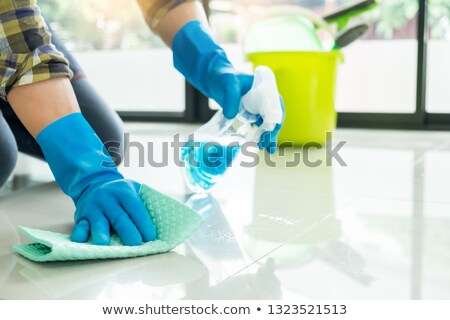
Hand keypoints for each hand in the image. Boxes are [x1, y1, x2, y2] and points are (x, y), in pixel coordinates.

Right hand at [72, 180, 155, 245]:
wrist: (93, 183)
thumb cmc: (121, 192)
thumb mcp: (134, 189)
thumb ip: (146, 201)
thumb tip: (164, 221)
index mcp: (124, 192)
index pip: (136, 208)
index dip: (143, 223)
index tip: (151, 237)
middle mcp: (108, 199)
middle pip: (119, 217)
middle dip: (128, 231)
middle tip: (136, 243)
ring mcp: (93, 208)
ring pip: (98, 222)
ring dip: (101, 233)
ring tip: (105, 243)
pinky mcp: (81, 216)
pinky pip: (80, 225)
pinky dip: (80, 233)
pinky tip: (82, 240)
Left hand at [172, 20, 283, 151]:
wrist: (214, 79)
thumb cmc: (223, 77)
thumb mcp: (227, 84)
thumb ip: (230, 97)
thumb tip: (231, 116)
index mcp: (266, 88)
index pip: (276, 105)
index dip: (275, 118)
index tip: (270, 130)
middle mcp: (265, 98)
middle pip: (273, 117)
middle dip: (272, 132)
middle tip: (267, 145)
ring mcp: (258, 107)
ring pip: (268, 123)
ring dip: (268, 136)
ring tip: (267, 149)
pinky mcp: (251, 113)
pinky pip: (259, 125)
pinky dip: (259, 135)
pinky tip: (258, 145)